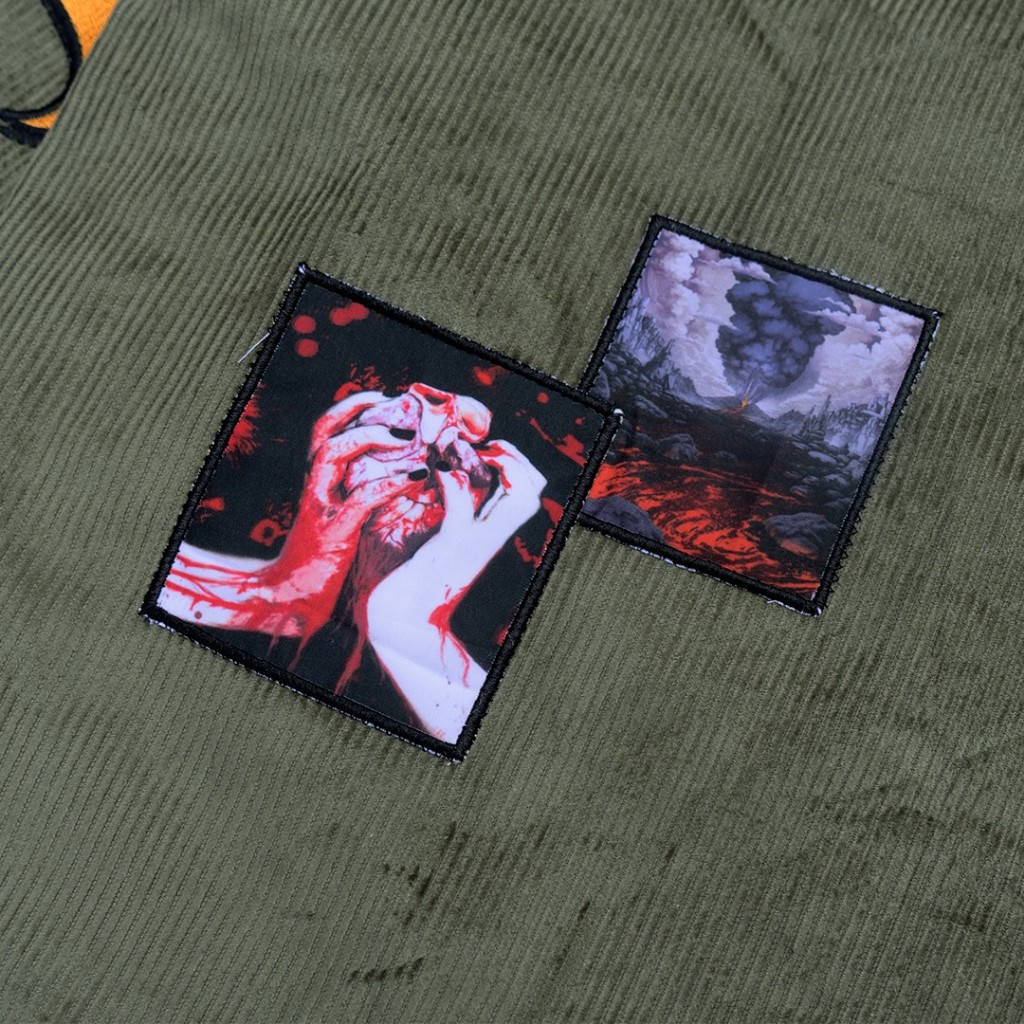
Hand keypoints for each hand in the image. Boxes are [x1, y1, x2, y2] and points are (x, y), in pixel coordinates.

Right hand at [159, 391, 426, 638]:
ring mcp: (320, 506)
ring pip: (335, 454)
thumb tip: (399, 471)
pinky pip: (361, 497)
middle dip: (360, 412)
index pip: (324, 429)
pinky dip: (391, 482)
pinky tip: (418, 476)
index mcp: (315, 480)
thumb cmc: (321, 557)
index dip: (351, 407)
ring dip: (372, 438)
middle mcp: (313, 486)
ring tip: (407, 438)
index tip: (382, 397)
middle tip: (399, 409)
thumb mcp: (339, 515)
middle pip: (326, 431)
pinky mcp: (333, 530)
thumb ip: (358, 492)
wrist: (291, 596)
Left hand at [365, 440, 545, 741]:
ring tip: (465, 457)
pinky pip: (464, 508)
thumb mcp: (440, 536)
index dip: (516, 461)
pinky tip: (435, 470)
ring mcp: (474, 543)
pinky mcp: (449, 549)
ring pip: (521, 498)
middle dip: (514, 456)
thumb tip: (449, 472)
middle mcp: (490, 538)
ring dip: (496, 463)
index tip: (483, 451)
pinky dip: (454, 481)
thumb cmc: (413, 576)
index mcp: (490, 533)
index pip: (531, 490)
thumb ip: (454, 510)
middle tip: (480, 451)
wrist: (402, 621)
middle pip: (535, 490)